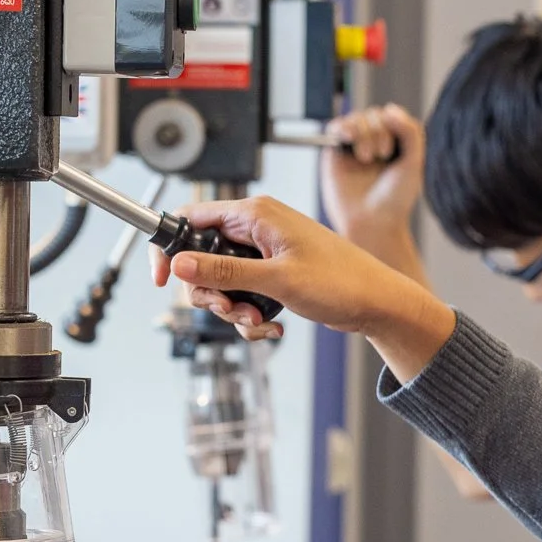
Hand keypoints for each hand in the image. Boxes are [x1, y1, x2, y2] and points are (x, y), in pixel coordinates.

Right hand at [152, 195, 455, 378]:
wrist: (378, 304)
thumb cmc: (341, 282)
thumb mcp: (276, 279)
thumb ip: (224, 271)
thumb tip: (180, 264)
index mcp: (256, 214)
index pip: (192, 217)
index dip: (171, 247)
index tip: (163, 279)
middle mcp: (257, 228)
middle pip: (202, 257)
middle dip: (209, 292)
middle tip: (229, 309)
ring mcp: (265, 252)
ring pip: (221, 282)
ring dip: (231, 308)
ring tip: (258, 320)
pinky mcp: (273, 273)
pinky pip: (242, 295)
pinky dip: (249, 316)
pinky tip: (270, 326)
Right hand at [320, 106, 426, 260]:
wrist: (373, 223)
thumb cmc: (395, 199)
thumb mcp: (415, 162)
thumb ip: (410, 131)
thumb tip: (389, 109)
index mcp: (396, 142)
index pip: (392, 115)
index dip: (392, 125)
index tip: (392, 151)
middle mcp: (374, 142)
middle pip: (373, 114)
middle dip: (377, 131)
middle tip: (380, 156)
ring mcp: (353, 147)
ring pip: (355, 118)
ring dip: (362, 133)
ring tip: (366, 157)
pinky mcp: (335, 153)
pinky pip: (335, 127)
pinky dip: (342, 128)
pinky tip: (348, 140)